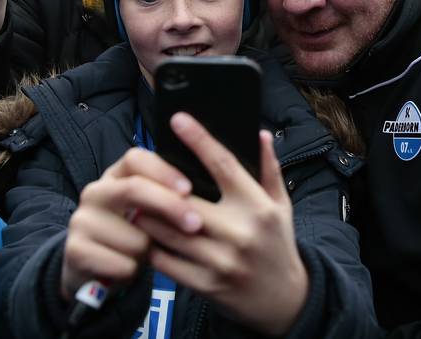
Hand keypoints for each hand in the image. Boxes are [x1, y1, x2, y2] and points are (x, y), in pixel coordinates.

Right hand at [60, 148, 195, 299]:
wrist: (94, 268)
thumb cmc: (132, 233)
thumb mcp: (148, 211)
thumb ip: (165, 199)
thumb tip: (196, 200)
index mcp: (115, 175)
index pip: (136, 159)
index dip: (164, 172)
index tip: (188, 190)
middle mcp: (95, 192)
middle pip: (134, 189)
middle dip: (170, 206)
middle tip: (195, 224)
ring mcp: (81, 220)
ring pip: (135, 237)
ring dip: (148, 252)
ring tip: (141, 253)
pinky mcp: (75, 250)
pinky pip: (122, 263)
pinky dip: (132, 271)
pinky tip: (125, 268)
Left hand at [140, 112, 307, 336]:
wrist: (283, 300)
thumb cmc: (277, 245)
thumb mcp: (280, 205)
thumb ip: (269, 169)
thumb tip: (260, 134)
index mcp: (257, 206)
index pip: (224, 164)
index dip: (199, 139)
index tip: (178, 119)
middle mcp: (239, 231)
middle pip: (184, 200)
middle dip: (157, 185)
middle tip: (139, 171)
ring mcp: (221, 260)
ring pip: (167, 231)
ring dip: (147, 215)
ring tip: (136, 202)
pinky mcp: (205, 284)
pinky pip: (165, 261)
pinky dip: (151, 246)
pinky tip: (146, 235)